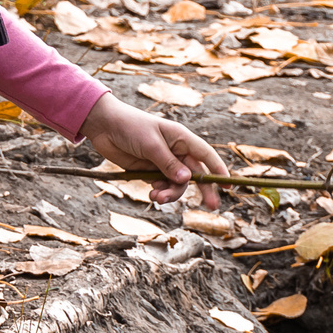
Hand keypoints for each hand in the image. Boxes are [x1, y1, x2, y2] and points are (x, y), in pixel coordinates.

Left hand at [80, 94, 230, 208]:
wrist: (104, 126)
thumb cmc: (130, 127)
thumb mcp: (150, 144)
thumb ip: (168, 164)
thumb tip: (186, 180)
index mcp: (181, 138)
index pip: (206, 156)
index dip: (219, 170)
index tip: (229, 186)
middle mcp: (176, 151)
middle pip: (196, 174)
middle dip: (202, 190)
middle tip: (210, 206)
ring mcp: (163, 162)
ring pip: (177, 184)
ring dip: (171, 194)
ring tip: (157, 197)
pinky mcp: (150, 170)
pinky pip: (162, 186)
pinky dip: (160, 192)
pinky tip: (151, 194)